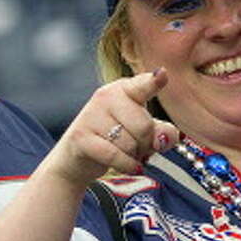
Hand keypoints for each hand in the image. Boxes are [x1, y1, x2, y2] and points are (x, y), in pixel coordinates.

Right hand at [47, 68, 178, 188]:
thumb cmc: (116, 140)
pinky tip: (129, 166)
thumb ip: (163, 132)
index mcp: (125, 89)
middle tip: (137, 146)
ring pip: (130, 144)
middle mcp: (106, 96)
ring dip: (133, 156)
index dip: (154, 81)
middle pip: (144, 126)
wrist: (77, 158)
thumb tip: (161, 141)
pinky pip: (115, 156)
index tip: (163, 74)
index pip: (144, 85)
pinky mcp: (81, 137)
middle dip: (146, 144)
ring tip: (123, 153)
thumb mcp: (144, 132)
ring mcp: (91, 115)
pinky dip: (126, 165)